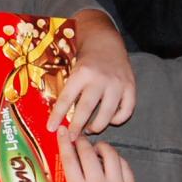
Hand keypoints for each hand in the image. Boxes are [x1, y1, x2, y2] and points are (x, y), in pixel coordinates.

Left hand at [50, 13, 134, 133]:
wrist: (106, 43)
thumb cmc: (85, 60)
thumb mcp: (72, 69)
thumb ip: (68, 89)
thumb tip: (56, 115)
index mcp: (81, 73)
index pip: (66, 98)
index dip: (57, 115)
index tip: (51, 128)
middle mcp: (100, 79)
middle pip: (86, 109)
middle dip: (77, 127)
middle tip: (71, 138)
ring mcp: (117, 84)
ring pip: (107, 114)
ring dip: (97, 126)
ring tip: (90, 129)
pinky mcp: (130, 86)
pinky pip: (126, 110)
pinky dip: (118, 119)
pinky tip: (110, 120)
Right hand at [58, 133, 134, 181]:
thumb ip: (70, 178)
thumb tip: (68, 153)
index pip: (70, 158)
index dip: (65, 141)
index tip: (62, 131)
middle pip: (89, 152)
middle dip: (82, 142)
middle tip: (79, 140)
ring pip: (110, 154)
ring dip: (101, 148)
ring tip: (96, 149)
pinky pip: (124, 166)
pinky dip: (116, 160)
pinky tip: (109, 162)